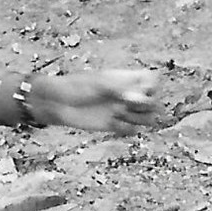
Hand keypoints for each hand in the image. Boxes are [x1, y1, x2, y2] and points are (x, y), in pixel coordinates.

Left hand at [37, 69, 160, 134]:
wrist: (57, 103)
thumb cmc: (75, 87)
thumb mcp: (97, 84)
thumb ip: (119, 90)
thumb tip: (138, 99)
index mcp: (126, 79)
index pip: (152, 80)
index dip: (153, 87)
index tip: (142, 90)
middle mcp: (127, 95)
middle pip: (154, 102)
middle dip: (147, 106)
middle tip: (128, 105)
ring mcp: (121, 110)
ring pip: (146, 119)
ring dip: (138, 118)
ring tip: (118, 114)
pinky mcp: (113, 125)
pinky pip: (131, 131)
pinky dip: (126, 129)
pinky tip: (112, 123)